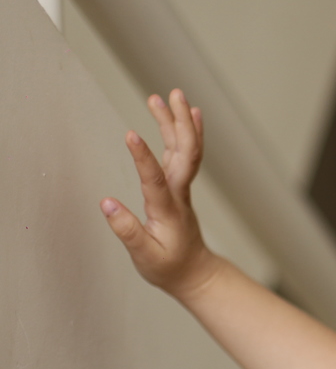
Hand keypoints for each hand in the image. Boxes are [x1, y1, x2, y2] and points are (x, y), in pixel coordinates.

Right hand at [101, 89, 218, 298]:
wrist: (195, 273)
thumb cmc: (169, 267)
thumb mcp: (145, 256)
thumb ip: (127, 231)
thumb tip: (106, 204)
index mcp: (167, 210)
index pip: (155, 180)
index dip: (143, 158)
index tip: (130, 135)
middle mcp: (178, 194)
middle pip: (185, 154)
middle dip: (179, 123)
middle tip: (171, 95)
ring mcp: (182, 189)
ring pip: (185, 150)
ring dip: (179, 122)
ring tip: (169, 95)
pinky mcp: (179, 187)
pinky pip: (184, 155)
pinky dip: (185, 133)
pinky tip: (184, 114)